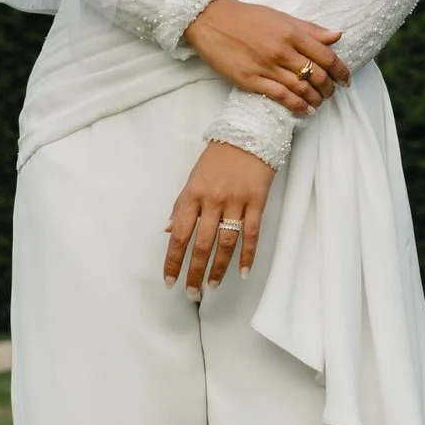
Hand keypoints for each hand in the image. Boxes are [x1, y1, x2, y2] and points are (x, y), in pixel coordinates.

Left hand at [164, 140, 275, 293]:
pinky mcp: (256, 201)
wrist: (249, 131)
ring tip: (213, 286)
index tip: (169, 280)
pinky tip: (244, 272)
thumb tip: (167, 231)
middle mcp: (212, 200)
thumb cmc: (218, 156)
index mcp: (193, 194)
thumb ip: (181, 205)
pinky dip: (248, 255)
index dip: (173, 260)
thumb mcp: (194, 177)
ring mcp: (236, 201)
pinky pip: (252, 233)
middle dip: (195, 272)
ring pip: (226, 242)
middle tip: (191, 292)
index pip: (179, 234)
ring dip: (219, 268)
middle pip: (202, 244)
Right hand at [184, 0, 349, 111]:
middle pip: (316, 75)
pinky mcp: (251, 80)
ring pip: (301, 88)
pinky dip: (297, 106)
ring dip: (315, 99)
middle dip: (329, 87)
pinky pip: (281, 97)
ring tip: (320, 103)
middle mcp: (282, 50)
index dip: (340, 70)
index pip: (326, 56)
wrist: (212, 21)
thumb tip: (337, 36)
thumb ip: (310, 29)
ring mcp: (266, 66)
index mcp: (291, 33)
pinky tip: (305, 110)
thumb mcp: (281, 17)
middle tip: (332, 93)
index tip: (346, 79)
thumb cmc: (248, 17)